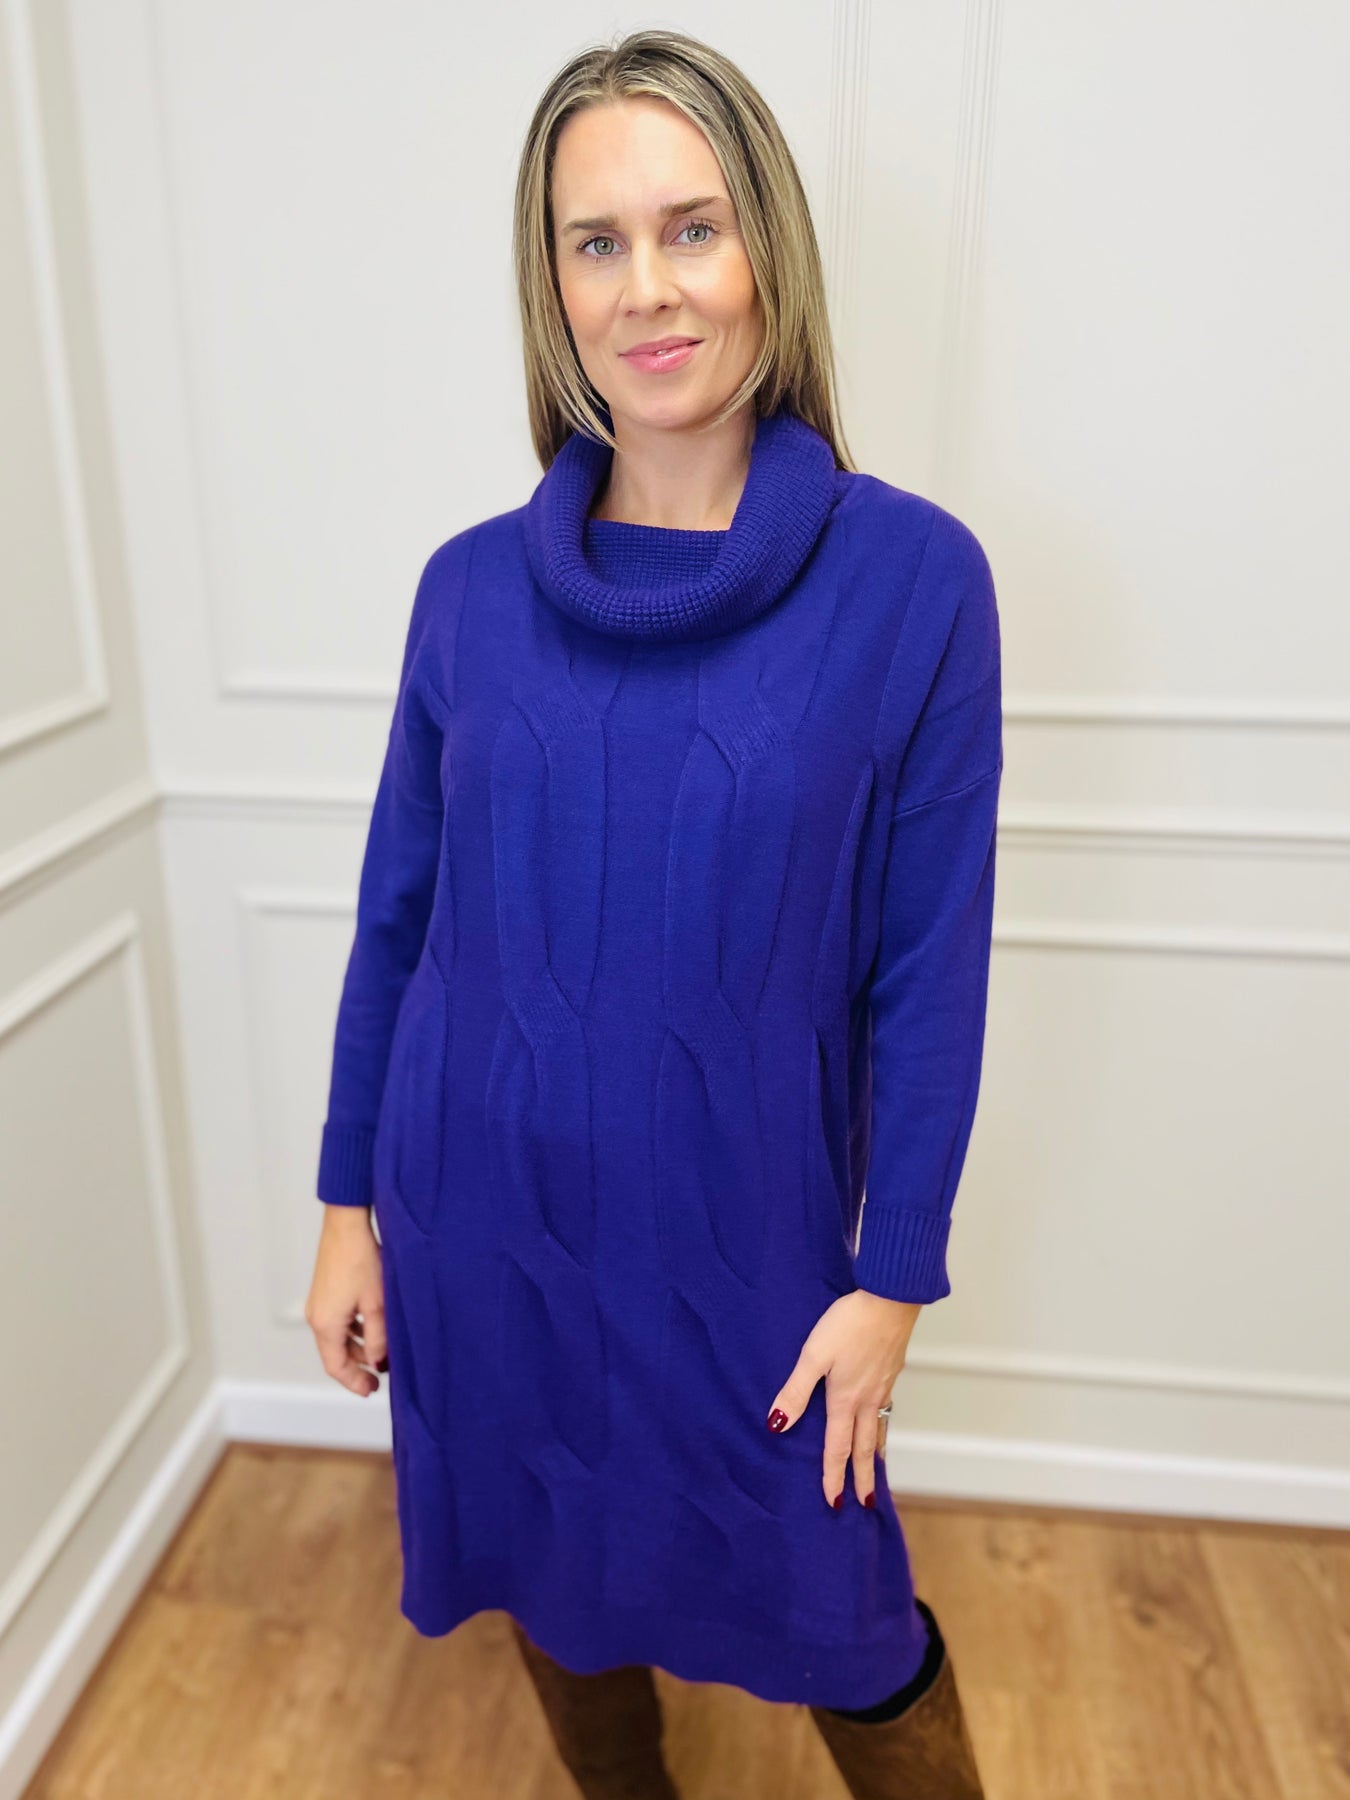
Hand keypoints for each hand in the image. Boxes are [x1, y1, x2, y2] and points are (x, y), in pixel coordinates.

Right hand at [305, 1205, 387, 1397]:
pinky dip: (352, 1331)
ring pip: (337, 1337)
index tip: (371, 1390)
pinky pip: (337, 1321)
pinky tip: (371, 1328)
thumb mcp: (377, 1304)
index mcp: (326, 1325)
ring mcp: (319, 1304)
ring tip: (379, 1353)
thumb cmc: (361, 1260)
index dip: (354, 1382)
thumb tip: (377, 1363)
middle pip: (334, 1354)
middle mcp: (317, 1317)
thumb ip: (378, 1339)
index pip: (336, 1367)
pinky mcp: (325, 1292)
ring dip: (356, 1348)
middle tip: (378, 1377)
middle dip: (357, 1367)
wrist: (347, 1225)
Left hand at [765, 1288, 922, 1508]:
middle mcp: (867, 1399)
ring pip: (879, 1429)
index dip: (833, 1476)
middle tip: (866, 1504)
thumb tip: (777, 1425)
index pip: (837, 1447)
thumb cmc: (849, 1323)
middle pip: (865, 1447)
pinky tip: (880, 1418)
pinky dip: (883, 1426)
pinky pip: (886, 1409)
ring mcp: (883, 1386)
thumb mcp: (814, 1354)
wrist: (890, 1298)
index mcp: (845, 1399)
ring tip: (877, 1470)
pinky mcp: (892, 1370)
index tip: (834, 1503)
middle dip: (863, 1478)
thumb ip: (796, 1390)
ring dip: (876, 1455)